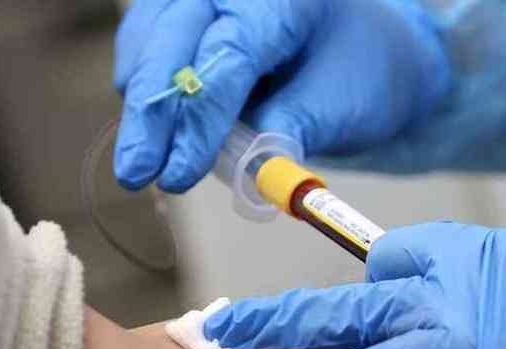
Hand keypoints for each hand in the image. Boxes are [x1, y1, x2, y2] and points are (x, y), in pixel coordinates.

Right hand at [113, 0, 449, 191]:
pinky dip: (148, 90)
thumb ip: (291, 131)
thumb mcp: (341, 107)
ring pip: (149, 41)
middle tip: (138, 174)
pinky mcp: (187, 13)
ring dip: (145, 105)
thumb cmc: (362, 77)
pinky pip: (148, 45)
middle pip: (173, 41)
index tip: (179, 173)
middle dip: (153, 115)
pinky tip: (155, 131)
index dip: (200, 119)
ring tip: (148, 161)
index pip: (230, 53)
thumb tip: (245, 169)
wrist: (368, 58)